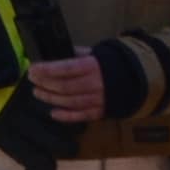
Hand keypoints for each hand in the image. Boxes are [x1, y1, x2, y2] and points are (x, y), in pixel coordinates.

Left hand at [29, 31, 169, 124]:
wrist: (137, 79)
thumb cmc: (111, 63)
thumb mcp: (95, 53)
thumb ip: (77, 54)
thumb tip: (56, 53)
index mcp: (93, 66)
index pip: (66, 68)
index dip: (47, 70)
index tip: (32, 69)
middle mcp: (95, 84)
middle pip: (65, 87)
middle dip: (45, 84)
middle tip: (32, 80)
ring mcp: (98, 99)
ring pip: (70, 102)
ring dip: (51, 98)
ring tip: (38, 93)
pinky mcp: (101, 112)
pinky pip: (81, 116)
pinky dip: (66, 116)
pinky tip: (53, 113)